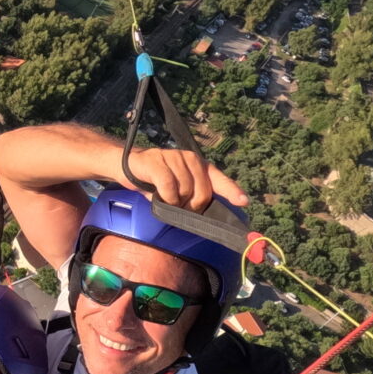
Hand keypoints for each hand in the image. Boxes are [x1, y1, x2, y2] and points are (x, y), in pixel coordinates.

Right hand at [121, 147, 246, 212]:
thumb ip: (192, 197)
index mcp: (199, 165)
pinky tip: (157, 196)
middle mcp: (190, 158)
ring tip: (165, 198)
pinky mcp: (157, 161)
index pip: (219, 179)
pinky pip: (169, 187)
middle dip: (192, 206)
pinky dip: (165, 197)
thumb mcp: (177, 189)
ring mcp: (174, 157)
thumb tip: (205, 216)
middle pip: (202, 192)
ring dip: (175, 203)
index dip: (232, 190)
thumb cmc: (155, 181)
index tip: (243, 201)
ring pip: (185, 191)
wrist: (128, 166)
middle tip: (179, 206)